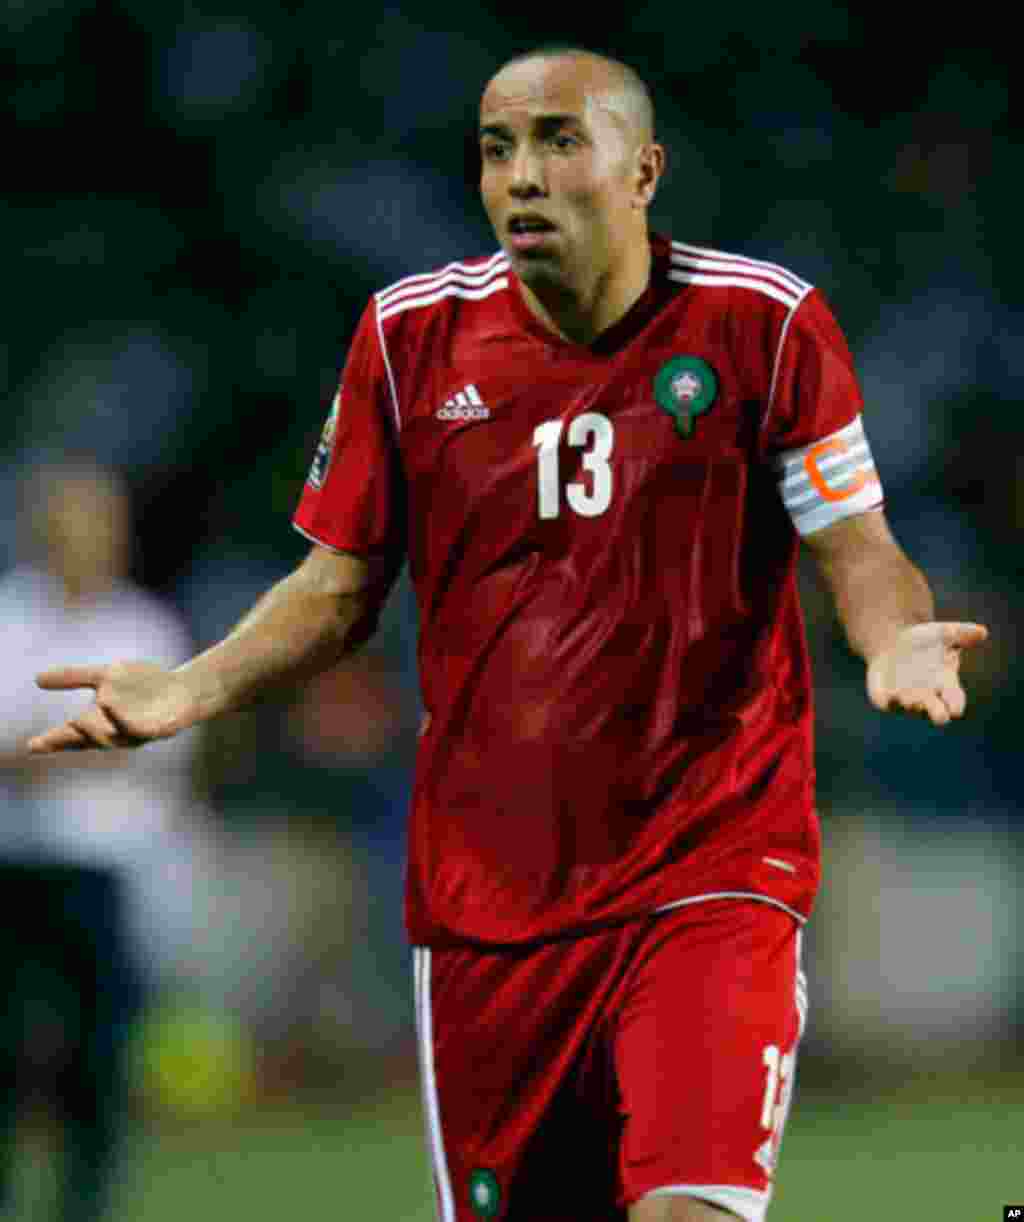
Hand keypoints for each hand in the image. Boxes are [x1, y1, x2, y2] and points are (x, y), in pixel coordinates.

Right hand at [27, 662, 198, 752]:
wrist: (183, 687)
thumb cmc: (143, 685)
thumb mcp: (105, 675)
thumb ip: (74, 677)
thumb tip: (36, 679)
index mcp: (99, 723)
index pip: (71, 736)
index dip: (52, 742)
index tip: (32, 745)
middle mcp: (114, 734)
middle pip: (86, 742)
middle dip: (67, 742)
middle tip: (46, 740)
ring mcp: (135, 735)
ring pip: (109, 740)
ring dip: (91, 731)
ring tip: (75, 718)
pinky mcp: (156, 731)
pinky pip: (136, 729)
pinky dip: (120, 719)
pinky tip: (108, 704)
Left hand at [866, 622, 987, 725]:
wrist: (893, 643)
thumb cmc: (925, 641)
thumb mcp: (942, 632)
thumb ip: (962, 633)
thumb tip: (982, 631)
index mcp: (947, 684)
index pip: (956, 701)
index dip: (956, 705)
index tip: (955, 708)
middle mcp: (928, 696)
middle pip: (938, 714)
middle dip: (938, 714)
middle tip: (938, 712)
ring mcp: (906, 699)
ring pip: (910, 708)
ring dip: (910, 703)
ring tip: (909, 697)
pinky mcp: (885, 697)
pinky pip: (885, 701)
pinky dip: (886, 699)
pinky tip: (886, 693)